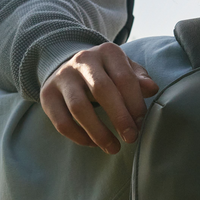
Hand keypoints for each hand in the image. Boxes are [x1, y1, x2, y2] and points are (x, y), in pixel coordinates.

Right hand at [40, 43, 158, 152]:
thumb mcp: (125, 70)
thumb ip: (138, 79)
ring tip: (113, 148)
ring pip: (79, 108)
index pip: (124, 77)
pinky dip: (79, 136)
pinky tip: (93, 143)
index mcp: (107, 52)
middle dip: (119, 117)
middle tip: (131, 138)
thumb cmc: (106, 73)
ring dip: (98, 132)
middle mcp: (83, 60)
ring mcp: (62, 77)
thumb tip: (152, 89)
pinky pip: (61, 121)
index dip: (134, 103)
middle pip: (102, 90)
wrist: (70, 66)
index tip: (141, 122)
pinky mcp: (47, 94)